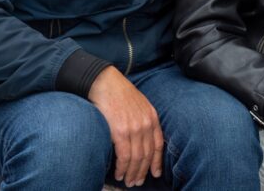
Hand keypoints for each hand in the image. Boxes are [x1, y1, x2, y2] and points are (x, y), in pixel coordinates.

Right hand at [88, 66, 163, 186]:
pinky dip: (123, 168)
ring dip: (132, 173)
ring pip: (137, 158)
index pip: (158, 144)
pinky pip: (124, 156)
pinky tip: (119, 173)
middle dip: (143, 171)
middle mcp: (146, 123)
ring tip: (128, 181)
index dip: (157, 162)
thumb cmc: (118, 92)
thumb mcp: (138, 104)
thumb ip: (142, 120)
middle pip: (147, 154)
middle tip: (137, 182)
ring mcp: (134, 128)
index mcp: (152, 116)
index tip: (155, 173)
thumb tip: (140, 139)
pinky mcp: (120, 131)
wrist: (104, 82)